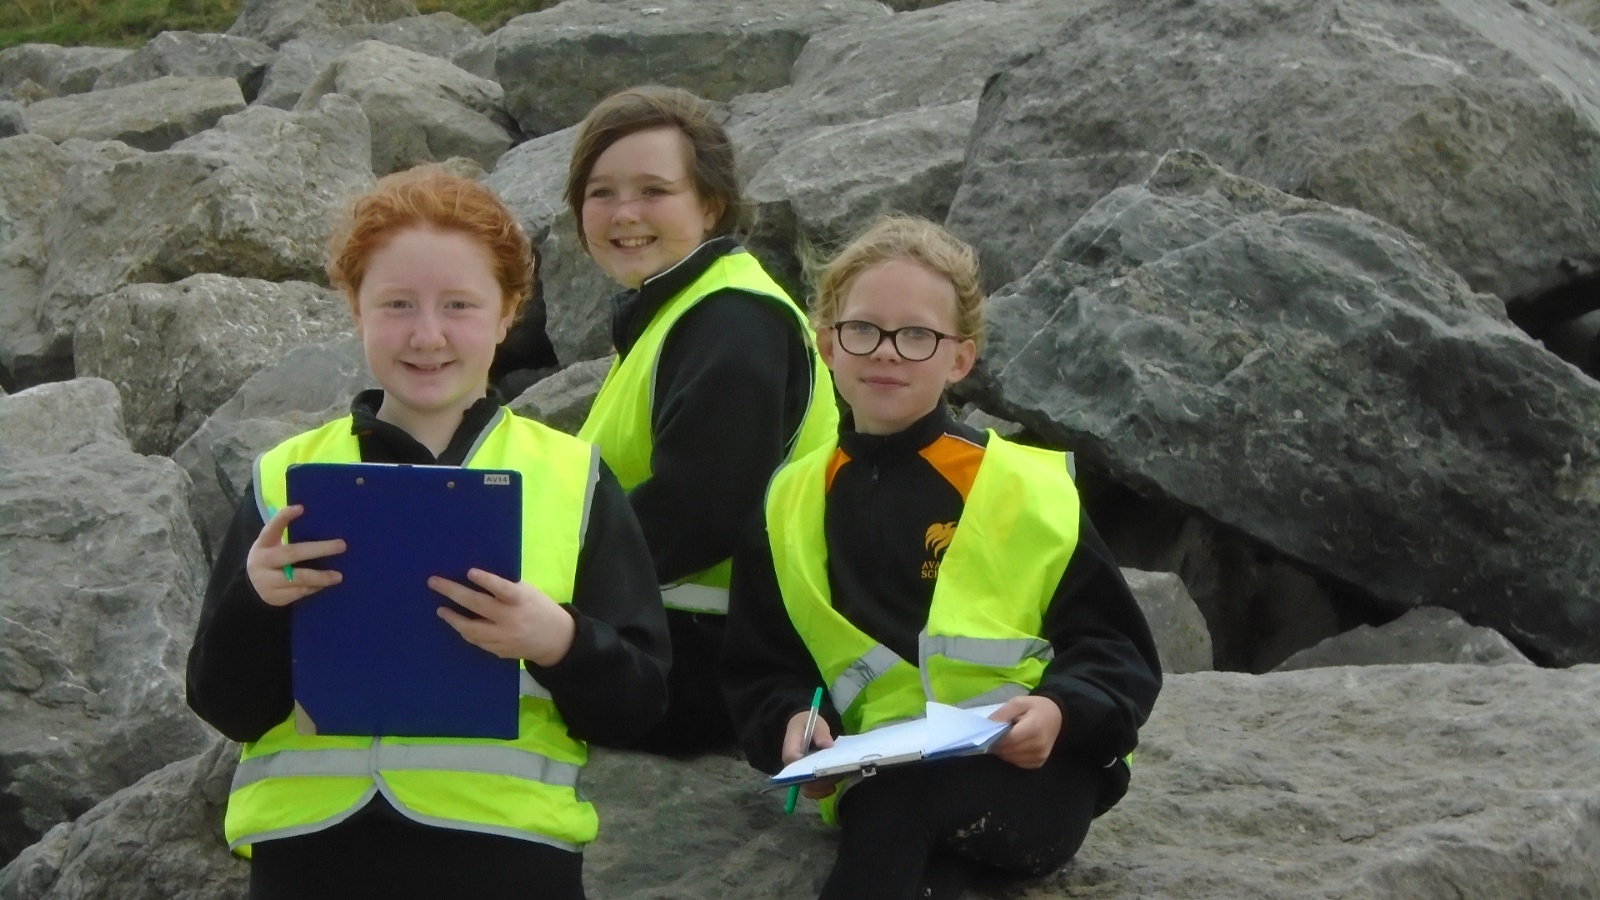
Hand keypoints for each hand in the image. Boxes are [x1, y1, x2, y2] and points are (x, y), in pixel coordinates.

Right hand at [247, 504, 345, 606]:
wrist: (251, 589)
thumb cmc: (271, 560)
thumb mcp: (272, 546)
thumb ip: (289, 538)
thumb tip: (322, 526)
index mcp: (263, 543)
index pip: (272, 528)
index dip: (284, 517)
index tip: (301, 508)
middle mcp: (262, 561)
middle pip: (292, 554)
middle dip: (319, 549)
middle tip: (341, 546)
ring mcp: (266, 581)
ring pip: (298, 578)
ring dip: (320, 577)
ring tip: (338, 576)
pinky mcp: (274, 597)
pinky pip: (299, 592)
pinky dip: (313, 588)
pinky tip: (323, 584)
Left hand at [431, 569, 575, 666]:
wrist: (556, 640)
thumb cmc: (540, 608)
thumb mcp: (529, 593)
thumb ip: (507, 588)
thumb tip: (476, 578)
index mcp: (522, 600)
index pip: (503, 589)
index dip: (487, 581)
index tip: (469, 572)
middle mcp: (512, 619)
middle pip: (478, 606)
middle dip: (454, 593)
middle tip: (434, 583)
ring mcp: (504, 638)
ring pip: (472, 629)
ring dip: (454, 618)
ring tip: (441, 610)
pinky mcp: (500, 651)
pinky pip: (477, 641)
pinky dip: (465, 631)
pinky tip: (457, 623)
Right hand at [783, 708, 839, 798]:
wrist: (805, 726)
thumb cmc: (808, 723)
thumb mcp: (815, 723)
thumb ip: (820, 733)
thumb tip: (828, 745)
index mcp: (790, 749)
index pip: (793, 761)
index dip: (805, 768)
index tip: (822, 768)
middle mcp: (792, 766)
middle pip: (800, 779)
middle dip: (817, 781)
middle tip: (834, 776)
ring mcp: (799, 773)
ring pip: (807, 787)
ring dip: (821, 787)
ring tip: (836, 780)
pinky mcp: (806, 777)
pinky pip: (813, 789)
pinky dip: (823, 790)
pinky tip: (834, 785)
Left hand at [988, 695, 1063, 769]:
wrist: (1057, 717)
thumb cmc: (1036, 708)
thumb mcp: (1019, 702)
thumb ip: (1003, 713)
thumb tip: (987, 725)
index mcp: (1034, 728)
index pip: (1009, 740)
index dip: (995, 738)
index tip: (988, 734)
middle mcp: (1039, 745)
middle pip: (1009, 751)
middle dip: (997, 746)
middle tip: (993, 737)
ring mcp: (1040, 756)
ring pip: (1011, 759)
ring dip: (1003, 752)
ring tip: (1004, 740)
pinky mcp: (1039, 762)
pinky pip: (1018, 763)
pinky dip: (1011, 756)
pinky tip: (1013, 746)